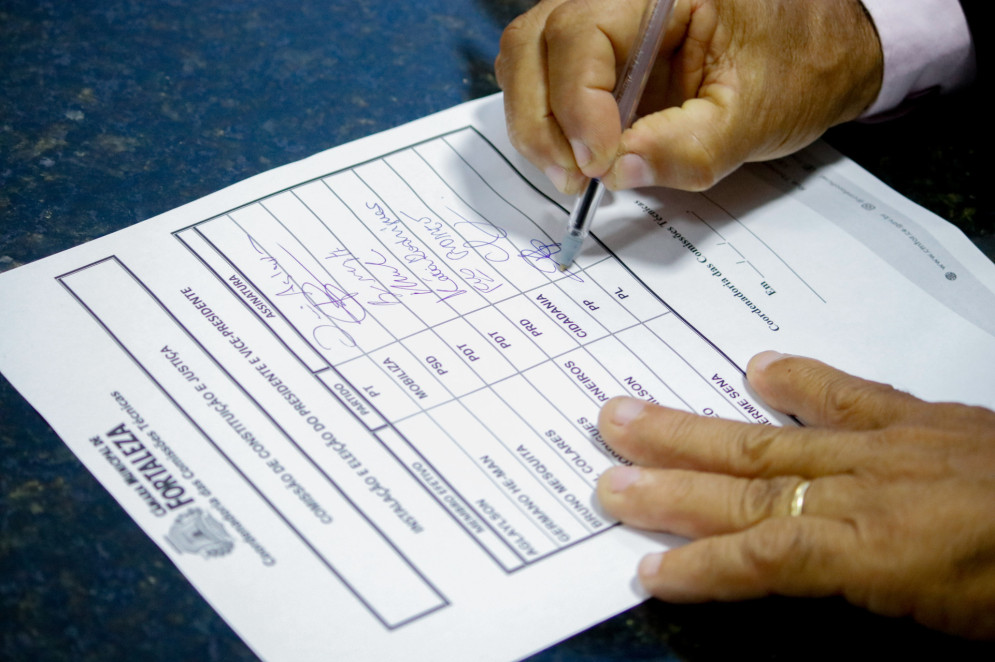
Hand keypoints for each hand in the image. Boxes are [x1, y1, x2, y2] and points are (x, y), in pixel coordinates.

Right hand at [495, 0, 882, 192]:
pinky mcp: (598, 53)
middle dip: (542, 121)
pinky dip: (547, 124)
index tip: (601, 164)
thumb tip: (617, 172)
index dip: (579, 107)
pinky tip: (579, 157)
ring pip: (525, 58)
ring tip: (574, 173)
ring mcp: (602, 20)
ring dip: (535, 125)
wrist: (819, 53)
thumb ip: (687, 148)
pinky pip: (543, 78)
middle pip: (533, 43)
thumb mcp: (753, 117)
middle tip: (576, 178)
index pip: (581, 35)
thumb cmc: (798, 68)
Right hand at [596, 351, 994, 638]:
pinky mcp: (921, 418)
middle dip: (670, 485)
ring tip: (630, 412)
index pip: (763, 556)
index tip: (644, 571)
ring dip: (696, 430)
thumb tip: (796, 581)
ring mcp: (889, 446)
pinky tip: (757, 369)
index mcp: (876, 551)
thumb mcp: (947, 626)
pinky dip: (800, 383)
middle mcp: (866, 490)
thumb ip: (863, 593)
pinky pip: (850, 395)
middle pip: (747, 487)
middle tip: (604, 473)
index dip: (700, 566)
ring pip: (773, 439)